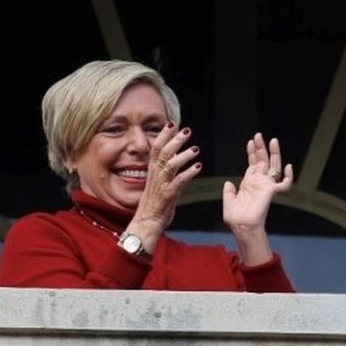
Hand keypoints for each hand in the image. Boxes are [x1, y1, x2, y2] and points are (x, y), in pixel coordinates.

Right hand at [126, 123, 199, 249]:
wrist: (147, 222)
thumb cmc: (155, 202)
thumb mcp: (159, 180)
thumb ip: (165, 166)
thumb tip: (175, 152)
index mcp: (153, 170)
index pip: (156, 147)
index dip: (163, 134)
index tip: (172, 123)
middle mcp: (156, 175)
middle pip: (163, 152)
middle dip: (175, 140)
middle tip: (187, 131)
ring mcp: (161, 185)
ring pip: (170, 165)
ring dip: (183, 156)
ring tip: (195, 149)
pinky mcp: (168, 195)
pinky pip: (178, 182)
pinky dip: (188, 173)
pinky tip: (198, 167)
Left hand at [222, 133, 291, 266]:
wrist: (241, 226)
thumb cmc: (235, 217)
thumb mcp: (228, 201)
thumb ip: (228, 192)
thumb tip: (228, 183)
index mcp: (249, 183)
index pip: (253, 164)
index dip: (252, 153)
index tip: (251, 142)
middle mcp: (259, 182)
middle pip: (263, 160)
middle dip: (261, 148)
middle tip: (259, 135)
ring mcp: (266, 186)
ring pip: (274, 166)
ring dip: (273, 153)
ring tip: (272, 141)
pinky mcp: (271, 191)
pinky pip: (285, 183)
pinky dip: (289, 176)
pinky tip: (288, 166)